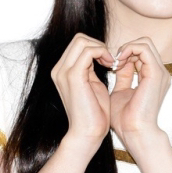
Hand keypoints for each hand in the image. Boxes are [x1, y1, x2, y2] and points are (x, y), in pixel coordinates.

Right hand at [51, 33, 114, 147]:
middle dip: (99, 45)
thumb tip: (99, 54)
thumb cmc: (94, 113)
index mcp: (62, 71)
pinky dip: (102, 53)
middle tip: (112, 60)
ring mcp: (64, 72)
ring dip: (102, 48)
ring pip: (82, 41)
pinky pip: (88, 51)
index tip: (110, 60)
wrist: (88, 133)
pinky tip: (111, 65)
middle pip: (79, 38)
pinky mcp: (73, 76)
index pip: (78, 44)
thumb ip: (91, 68)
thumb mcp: (92, 84)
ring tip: (112, 63)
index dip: (97, 47)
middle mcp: (59, 69)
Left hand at [109, 37, 170, 145]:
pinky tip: (117, 62)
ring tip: (114, 62)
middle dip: (125, 48)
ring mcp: (160, 72)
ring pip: (144, 42)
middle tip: (112, 62)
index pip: (140, 52)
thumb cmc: (125, 119)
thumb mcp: (121, 91)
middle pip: (144, 44)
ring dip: (126, 48)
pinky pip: (143, 48)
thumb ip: (122, 76)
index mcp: (152, 77)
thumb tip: (117, 64)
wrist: (134, 133)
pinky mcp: (156, 73)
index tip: (110, 65)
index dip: (124, 54)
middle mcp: (159, 73)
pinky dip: (128, 50)